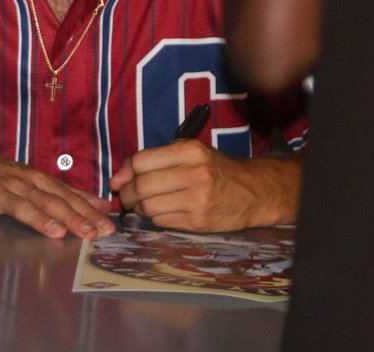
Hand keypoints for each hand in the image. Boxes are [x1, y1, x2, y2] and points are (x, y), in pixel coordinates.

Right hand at [0, 140, 115, 239]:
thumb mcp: (34, 180)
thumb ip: (66, 194)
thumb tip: (101, 205)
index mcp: (36, 180)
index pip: (67, 196)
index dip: (87, 212)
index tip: (106, 227)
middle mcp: (19, 183)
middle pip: (48, 201)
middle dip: (72, 217)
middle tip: (91, 233)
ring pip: (17, 204)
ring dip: (36, 217)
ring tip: (53, 231)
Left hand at [109, 140, 301, 231]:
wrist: (253, 192)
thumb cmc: (216, 169)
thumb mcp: (191, 153)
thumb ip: (156, 159)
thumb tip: (119, 177)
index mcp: (190, 151)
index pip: (142, 161)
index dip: (125, 172)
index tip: (120, 180)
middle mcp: (195, 174)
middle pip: (142, 186)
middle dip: (127, 194)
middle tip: (127, 196)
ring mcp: (198, 200)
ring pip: (149, 207)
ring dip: (139, 208)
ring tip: (142, 205)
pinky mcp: (199, 222)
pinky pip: (161, 221)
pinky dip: (154, 218)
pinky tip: (160, 212)